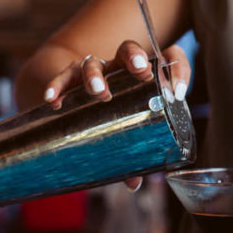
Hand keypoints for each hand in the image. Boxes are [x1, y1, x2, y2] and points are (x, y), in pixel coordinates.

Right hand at [41, 40, 191, 190]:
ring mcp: (95, 71)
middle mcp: (119, 68)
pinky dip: (57, 85)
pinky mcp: (70, 78)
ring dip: (96, 75)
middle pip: (128, 49)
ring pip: (94, 62)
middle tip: (140, 73)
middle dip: (134, 58)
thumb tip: (133, 183)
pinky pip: (63, 77)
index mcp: (142, 76)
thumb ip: (133, 155)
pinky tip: (52, 99)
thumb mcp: (128, 133)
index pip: (168, 58)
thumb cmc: (115, 118)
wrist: (78, 101)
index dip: (178, 69)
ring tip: (98, 91)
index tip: (179, 92)